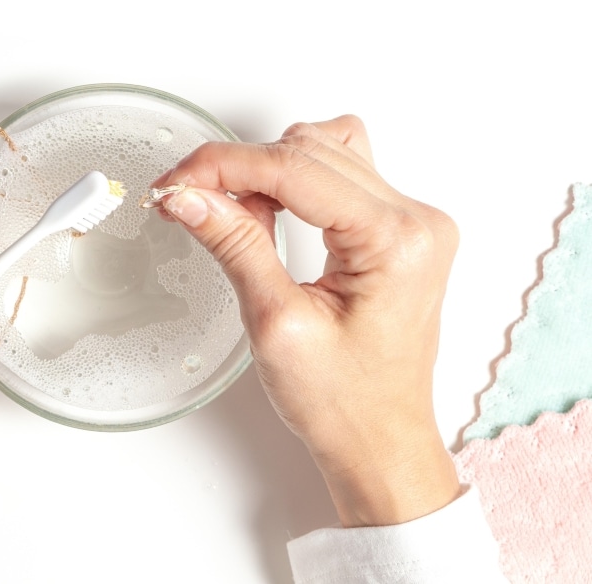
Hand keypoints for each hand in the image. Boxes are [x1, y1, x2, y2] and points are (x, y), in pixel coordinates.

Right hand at [153, 116, 460, 526]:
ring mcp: (411, 222)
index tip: (175, 182)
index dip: (224, 166)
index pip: (296, 168)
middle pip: (310, 150)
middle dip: (240, 168)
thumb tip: (191, 197)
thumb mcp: (277, 323)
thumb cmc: (345, 403)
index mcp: (396, 241)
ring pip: (324, 151)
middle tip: (190, 202)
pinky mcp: (397, 230)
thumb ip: (236, 246)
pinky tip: (270, 210)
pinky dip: (294, 181)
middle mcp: (415, 221)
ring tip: (234, 217)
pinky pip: (340, 173)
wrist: (379, 441)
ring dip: (266, 171)